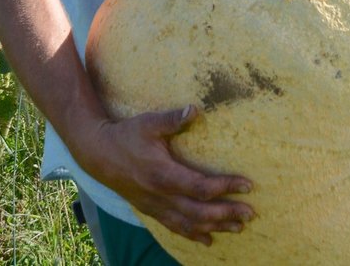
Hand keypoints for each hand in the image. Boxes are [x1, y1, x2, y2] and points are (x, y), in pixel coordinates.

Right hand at [82, 105, 253, 245]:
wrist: (98, 154)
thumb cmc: (126, 136)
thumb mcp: (149, 123)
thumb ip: (173, 119)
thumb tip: (195, 109)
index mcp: (163, 174)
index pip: (200, 186)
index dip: (225, 187)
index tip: (248, 185)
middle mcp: (160, 196)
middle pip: (199, 212)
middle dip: (226, 213)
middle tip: (251, 213)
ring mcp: (155, 206)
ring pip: (189, 224)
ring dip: (215, 226)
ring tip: (239, 227)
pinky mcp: (151, 210)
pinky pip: (175, 227)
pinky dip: (194, 235)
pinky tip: (209, 240)